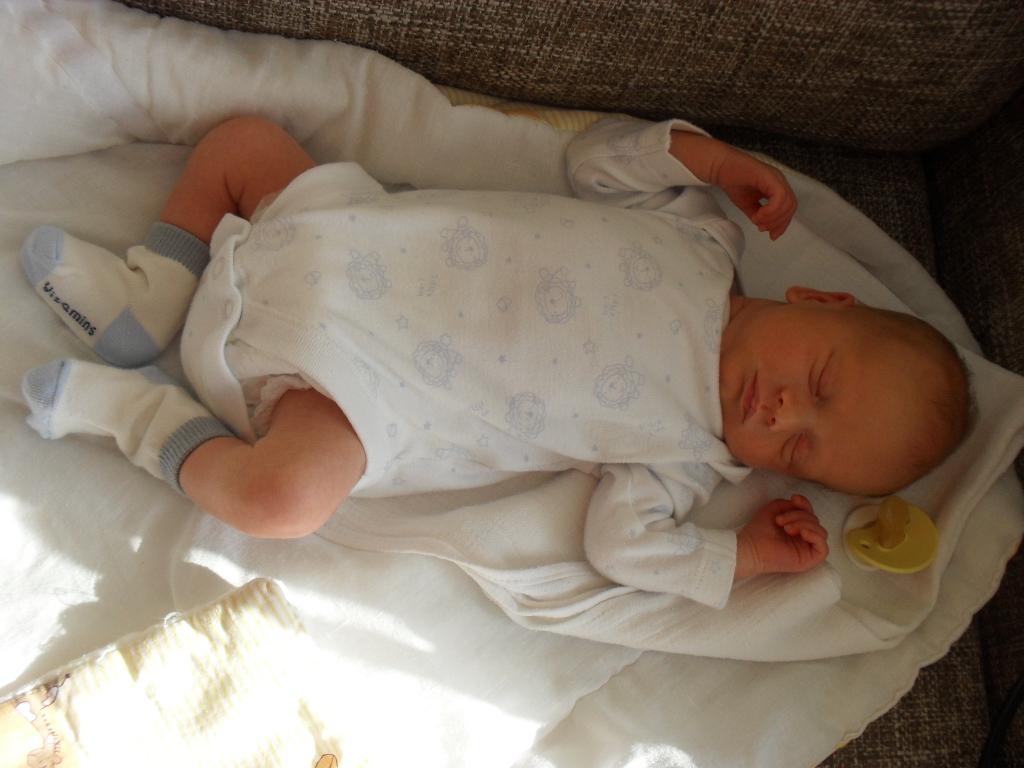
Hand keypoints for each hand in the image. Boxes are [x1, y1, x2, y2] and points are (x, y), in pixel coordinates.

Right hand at [670, 132, 797, 239]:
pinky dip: (770, 210)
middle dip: (778, 222)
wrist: (721, 168)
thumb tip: (763, 226)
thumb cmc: (733, 182)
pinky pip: (779, 196)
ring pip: (787, 202)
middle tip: (762, 228)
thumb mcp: (748, 204)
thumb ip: (758, 215)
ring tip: (758, 221)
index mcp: (777, 187)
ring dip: (773, 217)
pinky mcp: (769, 176)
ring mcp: (776, 178)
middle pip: (791, 206)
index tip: (772, 235)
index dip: (782, 224)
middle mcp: (780, 181)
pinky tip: (758, 214)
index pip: (789, 208)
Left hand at [735, 495, 828, 579]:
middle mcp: (805, 538)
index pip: (811, 513)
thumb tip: (801, 503)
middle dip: (799, 516)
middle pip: (815, 521)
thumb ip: (790, 504)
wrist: (752, 547)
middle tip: (780, 521)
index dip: (805, 504)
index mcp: (798, 527)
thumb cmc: (759, 530)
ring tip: (787, 528)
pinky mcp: (810, 560)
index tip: (793, 499)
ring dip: (804, 524)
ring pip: (821, 532)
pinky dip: (815, 536)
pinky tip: (802, 534)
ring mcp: (808, 549)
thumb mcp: (775, 508)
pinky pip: (824, 548)